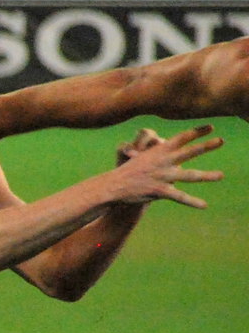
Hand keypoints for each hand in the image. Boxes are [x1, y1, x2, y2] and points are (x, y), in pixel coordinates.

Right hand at [104, 124, 223, 208]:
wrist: (112, 187)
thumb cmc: (128, 173)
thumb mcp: (142, 158)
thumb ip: (160, 156)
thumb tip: (172, 158)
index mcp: (158, 151)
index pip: (180, 138)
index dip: (196, 132)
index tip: (211, 127)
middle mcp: (162, 161)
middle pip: (188, 151)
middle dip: (206, 146)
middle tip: (221, 141)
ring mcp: (161, 175)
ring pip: (188, 175)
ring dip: (206, 175)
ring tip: (221, 175)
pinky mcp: (158, 190)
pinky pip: (178, 196)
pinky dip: (192, 201)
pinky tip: (204, 205)